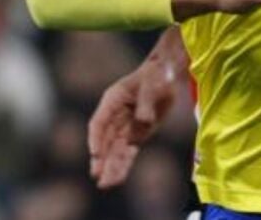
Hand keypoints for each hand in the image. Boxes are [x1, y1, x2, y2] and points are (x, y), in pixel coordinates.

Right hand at [87, 56, 176, 188]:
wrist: (166, 76)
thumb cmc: (156, 76)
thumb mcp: (152, 85)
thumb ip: (146, 103)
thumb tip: (144, 121)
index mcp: (112, 100)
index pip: (99, 122)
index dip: (95, 138)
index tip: (94, 153)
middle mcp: (115, 116)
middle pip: (105, 141)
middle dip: (101, 159)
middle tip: (97, 176)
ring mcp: (125, 127)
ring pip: (115, 150)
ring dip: (111, 167)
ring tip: (105, 185)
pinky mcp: (137, 135)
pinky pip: (128, 152)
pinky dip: (124, 165)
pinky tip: (118, 179)